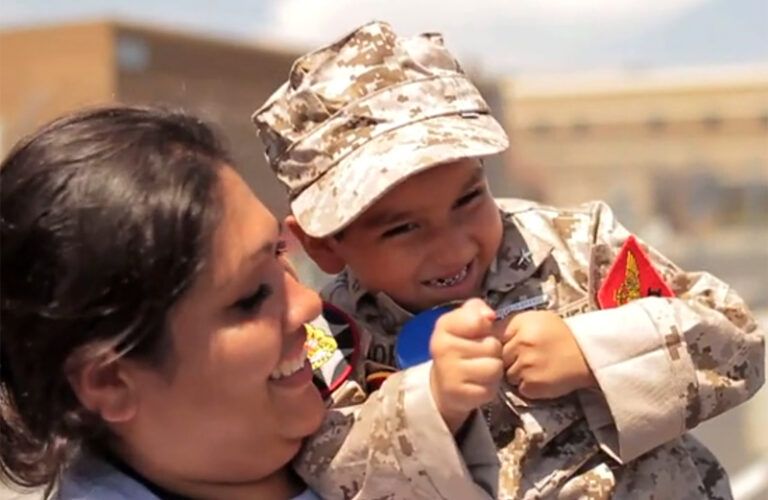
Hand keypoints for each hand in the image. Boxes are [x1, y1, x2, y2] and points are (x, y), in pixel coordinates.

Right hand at [429, 299, 503, 432]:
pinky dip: (489, 387)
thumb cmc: (460, 347)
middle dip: (492, 351)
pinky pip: (490, 389)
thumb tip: (489, 315)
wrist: (444, 383)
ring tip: (480, 369)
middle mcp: (443, 348)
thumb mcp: (464, 321)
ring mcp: (450, 373)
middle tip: (480, 355)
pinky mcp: (460, 395)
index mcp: (444, 326)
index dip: (485, 327)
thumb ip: (476, 309)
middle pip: (492, 345)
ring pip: (494, 367)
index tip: (478, 332)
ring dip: (493, 370)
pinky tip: (477, 384)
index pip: (478, 319)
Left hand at [501, 310, 595, 398]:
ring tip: (535, 367)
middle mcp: (520, 344)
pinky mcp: (532, 386)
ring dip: (517, 373)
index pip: (493, 337)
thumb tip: (488, 334)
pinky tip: (540, 377)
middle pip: (498, 357)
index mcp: (519, 325)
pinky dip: (527, 386)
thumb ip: (511, 325)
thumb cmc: (560, 334)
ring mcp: (525, 366)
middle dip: (508, 359)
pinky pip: (519, 388)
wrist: (587, 354)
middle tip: (525, 357)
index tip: (507, 345)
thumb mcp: (534, 319)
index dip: (498, 343)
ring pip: (507, 375)